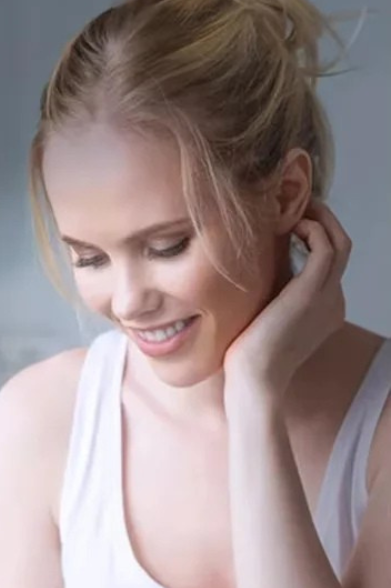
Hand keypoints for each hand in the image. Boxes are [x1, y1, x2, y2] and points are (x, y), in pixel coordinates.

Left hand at [223, 199, 349, 401]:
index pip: (329, 264)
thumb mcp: (261, 318)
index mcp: (324, 309)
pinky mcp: (313, 292)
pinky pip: (326, 247)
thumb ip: (266, 294)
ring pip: (340, 242)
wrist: (253, 381)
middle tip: (298, 206)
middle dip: (323, 222)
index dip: (315, 238)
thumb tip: (248, 270)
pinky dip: (313, 230)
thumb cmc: (247, 358)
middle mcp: (333, 301)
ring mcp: (328, 296)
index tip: (291, 225)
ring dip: (321, 219)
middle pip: (341, 247)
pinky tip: (290, 227)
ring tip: (295, 208)